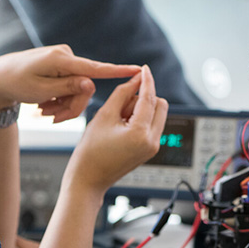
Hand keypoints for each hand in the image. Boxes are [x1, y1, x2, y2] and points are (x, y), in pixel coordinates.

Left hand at [0, 45, 140, 122]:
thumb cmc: (16, 83)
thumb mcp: (40, 90)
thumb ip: (68, 88)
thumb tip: (91, 85)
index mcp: (61, 60)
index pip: (95, 68)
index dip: (118, 71)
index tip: (139, 70)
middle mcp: (66, 56)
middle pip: (85, 87)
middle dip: (70, 106)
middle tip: (50, 117)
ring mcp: (65, 60)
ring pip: (77, 90)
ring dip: (62, 105)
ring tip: (43, 110)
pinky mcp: (62, 66)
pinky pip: (70, 86)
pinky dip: (59, 99)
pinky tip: (44, 103)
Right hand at [66, 66, 168, 194]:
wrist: (88, 180)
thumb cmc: (90, 151)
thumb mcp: (104, 115)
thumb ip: (123, 93)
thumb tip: (137, 79)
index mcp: (141, 133)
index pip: (149, 98)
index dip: (146, 80)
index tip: (144, 68)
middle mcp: (152, 141)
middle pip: (160, 105)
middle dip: (143, 97)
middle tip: (121, 105)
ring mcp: (153, 147)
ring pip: (157, 114)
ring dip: (142, 109)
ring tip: (117, 120)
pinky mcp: (150, 150)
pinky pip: (152, 125)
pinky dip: (141, 119)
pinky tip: (121, 126)